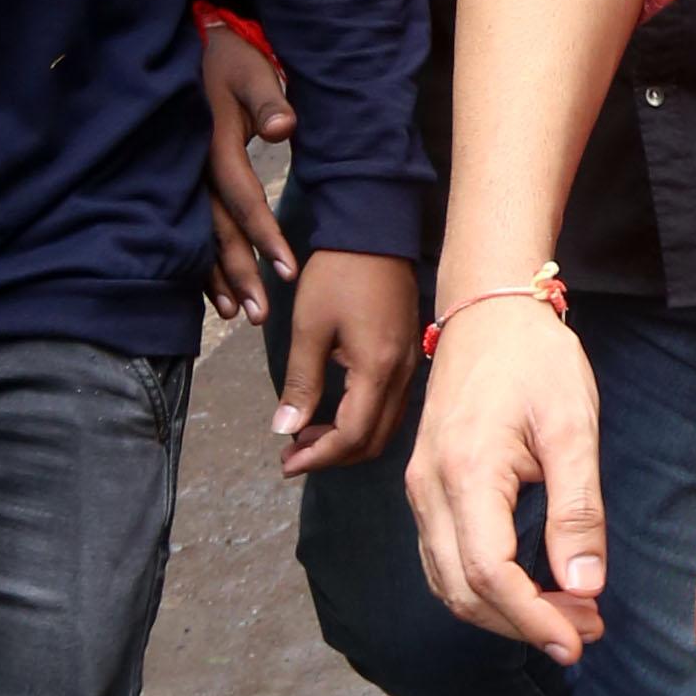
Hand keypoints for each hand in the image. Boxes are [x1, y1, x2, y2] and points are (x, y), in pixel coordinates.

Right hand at [201, 23, 297, 317]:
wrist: (192, 49)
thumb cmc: (230, 62)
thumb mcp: (251, 72)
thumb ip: (268, 100)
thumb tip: (284, 127)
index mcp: (214, 145)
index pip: (242, 197)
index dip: (264, 235)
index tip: (287, 271)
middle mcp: (193, 170)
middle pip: (216, 229)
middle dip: (238, 273)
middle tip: (259, 314)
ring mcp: (180, 179)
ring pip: (197, 237)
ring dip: (215, 277)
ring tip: (233, 314)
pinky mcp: (176, 184)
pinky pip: (186, 229)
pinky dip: (198, 263)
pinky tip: (210, 293)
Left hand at [273, 249, 420, 476]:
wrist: (374, 232)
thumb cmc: (337, 274)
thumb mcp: (309, 328)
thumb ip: (300, 383)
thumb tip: (285, 432)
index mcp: (377, 369)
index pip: (353, 435)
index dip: (319, 456)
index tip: (285, 463)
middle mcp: (402, 375)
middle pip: (373, 440)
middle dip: (331, 456)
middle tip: (291, 456)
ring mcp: (409, 366)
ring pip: (383, 427)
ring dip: (345, 441)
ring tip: (304, 437)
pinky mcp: (407, 356)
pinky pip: (389, 407)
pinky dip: (360, 421)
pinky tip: (332, 413)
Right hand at [410, 294, 605, 658]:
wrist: (487, 311)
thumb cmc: (535, 360)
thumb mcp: (571, 427)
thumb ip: (578, 509)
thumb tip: (585, 584)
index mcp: (465, 474)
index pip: (490, 576)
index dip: (535, 620)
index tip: (579, 642)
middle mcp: (429, 489)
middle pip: (463, 592)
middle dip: (525, 624)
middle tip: (588, 630)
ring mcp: (420, 490)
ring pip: (448, 583)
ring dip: (504, 613)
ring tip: (569, 614)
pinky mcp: (425, 487)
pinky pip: (442, 559)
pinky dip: (482, 589)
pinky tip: (530, 588)